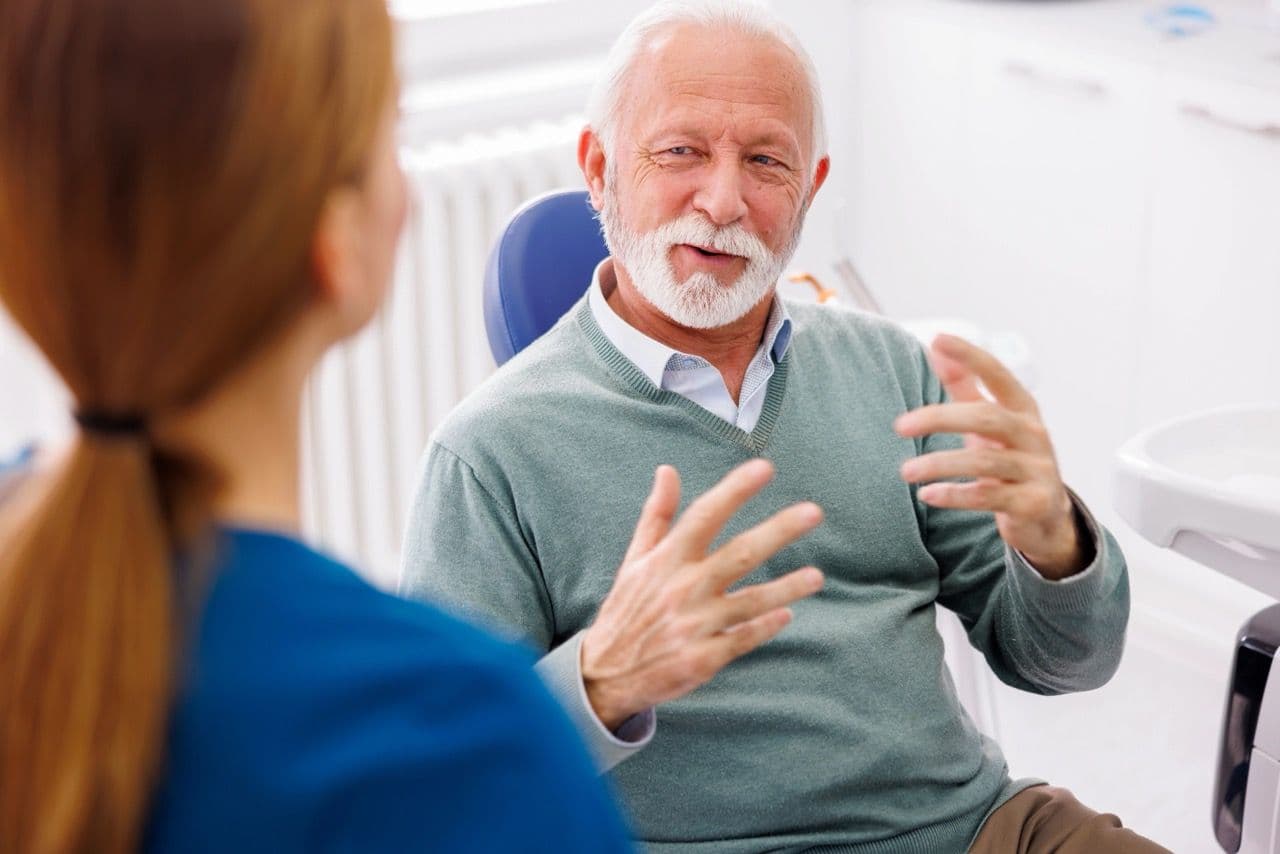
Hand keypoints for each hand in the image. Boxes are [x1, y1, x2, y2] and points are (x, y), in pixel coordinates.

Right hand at [581, 459, 824, 730]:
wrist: (606, 674)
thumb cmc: (627, 610)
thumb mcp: (634, 560)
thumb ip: (657, 515)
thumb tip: (667, 470)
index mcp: (666, 560)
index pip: (705, 516)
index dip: (735, 490)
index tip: (764, 467)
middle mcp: (683, 589)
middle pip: (739, 554)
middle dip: (778, 531)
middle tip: (814, 512)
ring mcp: (695, 625)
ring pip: (751, 602)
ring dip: (787, 588)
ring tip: (817, 577)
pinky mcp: (703, 658)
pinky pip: (744, 639)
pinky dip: (766, 626)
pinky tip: (787, 614)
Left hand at [894, 334, 1087, 580]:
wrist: (1046, 514)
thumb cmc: (1010, 457)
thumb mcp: (990, 420)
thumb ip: (964, 385)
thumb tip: (936, 347)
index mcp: (1022, 409)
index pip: (998, 374)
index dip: (970, 356)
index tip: (939, 339)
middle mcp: (1033, 435)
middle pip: (986, 417)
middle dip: (940, 418)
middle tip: (900, 426)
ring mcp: (1036, 470)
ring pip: (984, 462)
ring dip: (940, 464)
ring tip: (905, 470)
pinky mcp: (1031, 503)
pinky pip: (988, 496)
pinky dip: (954, 495)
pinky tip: (927, 494)